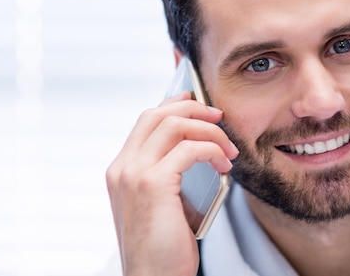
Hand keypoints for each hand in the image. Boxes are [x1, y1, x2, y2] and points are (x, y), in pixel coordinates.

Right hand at [106, 92, 238, 275]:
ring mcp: (134, 174)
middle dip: (192, 109)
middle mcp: (122, 168)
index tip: (196, 101)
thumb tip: (196, 148)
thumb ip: (167, 173)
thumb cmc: (162, 247)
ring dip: (209, 131)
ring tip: (228, 149)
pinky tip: (224, 165)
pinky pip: (190, 149)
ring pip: (174, 125)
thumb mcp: (161, 203)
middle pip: (157, 114)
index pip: (145, 121)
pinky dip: (213, 150)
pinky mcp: (153, 185)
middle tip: (218, 117)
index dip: (172, 105)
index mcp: (121, 170)